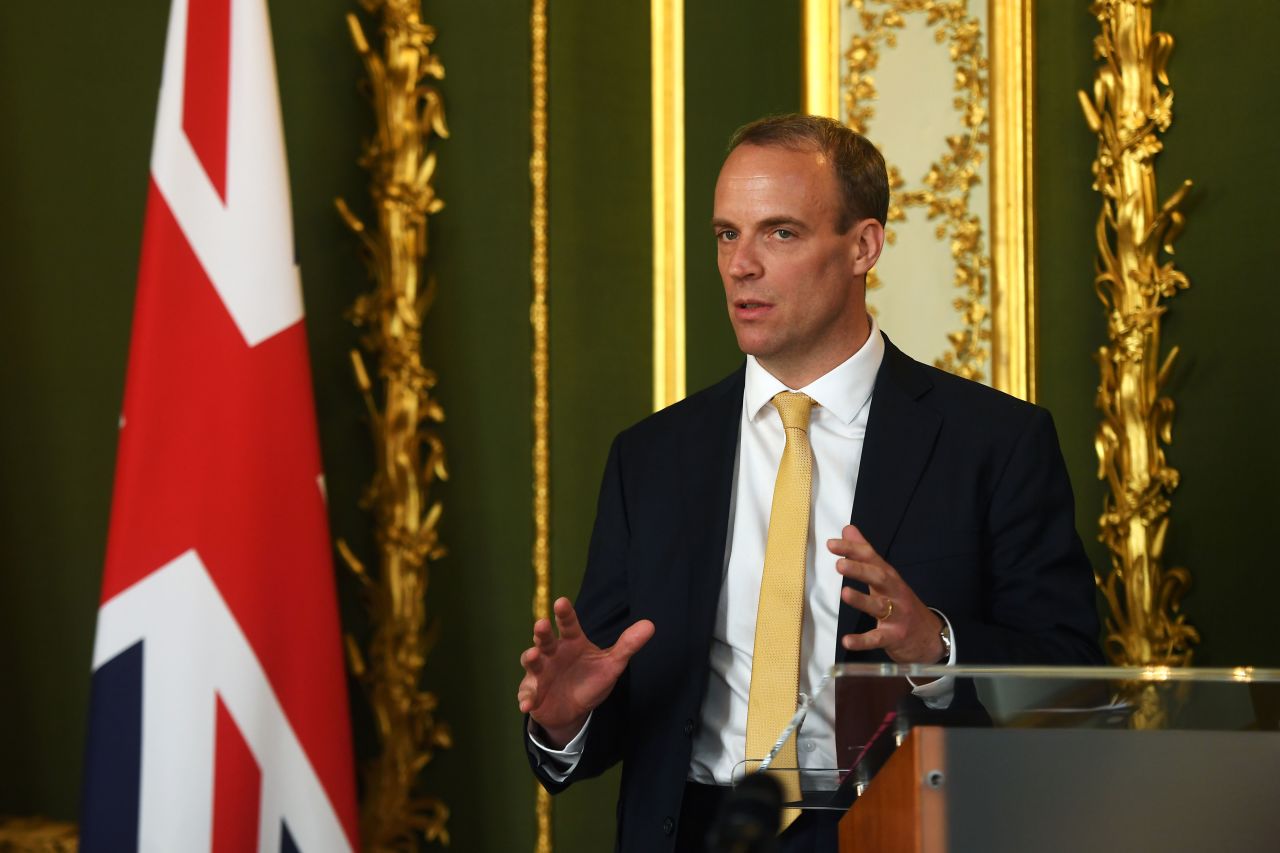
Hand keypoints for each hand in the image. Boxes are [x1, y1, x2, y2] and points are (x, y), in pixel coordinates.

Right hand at [516, 596, 654, 747]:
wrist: (574, 708)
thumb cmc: (591, 679)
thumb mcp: (612, 664)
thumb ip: (628, 645)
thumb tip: (650, 625)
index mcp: (571, 642)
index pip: (568, 624)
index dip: (565, 614)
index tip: (561, 602)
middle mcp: (552, 652)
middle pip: (545, 639)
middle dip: (542, 632)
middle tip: (542, 624)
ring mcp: (540, 672)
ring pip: (532, 662)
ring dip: (531, 659)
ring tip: (534, 657)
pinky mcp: (532, 692)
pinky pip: (527, 694)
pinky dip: (525, 698)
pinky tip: (527, 704)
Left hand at [828, 525, 943, 663]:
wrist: (930, 637)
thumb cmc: (901, 603)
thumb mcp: (885, 577)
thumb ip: (865, 553)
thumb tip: (848, 529)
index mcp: (889, 577)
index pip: (871, 558)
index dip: (852, 550)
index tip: (831, 544)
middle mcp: (894, 593)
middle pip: (879, 578)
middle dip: (860, 570)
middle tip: (840, 564)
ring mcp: (896, 615)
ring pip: (879, 606)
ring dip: (862, 600)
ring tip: (845, 593)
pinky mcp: (895, 636)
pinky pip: (877, 638)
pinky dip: (862, 641)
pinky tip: (847, 640)